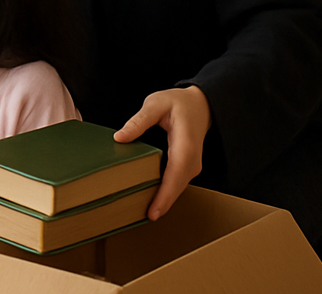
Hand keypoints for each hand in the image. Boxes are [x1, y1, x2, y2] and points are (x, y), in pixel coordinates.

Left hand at [115, 85, 211, 220]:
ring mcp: (192, 166)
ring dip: (162, 201)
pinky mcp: (187, 168)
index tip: (153, 212)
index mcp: (185, 145)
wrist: (201, 105)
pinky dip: (165, 193)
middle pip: (177, 187)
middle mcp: (192, 160)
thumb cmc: (178, 103)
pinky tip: (150, 199)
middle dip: (161, 204)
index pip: (175, 174)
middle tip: (138, 219)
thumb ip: (138, 120)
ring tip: (140, 213)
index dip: (165, 195)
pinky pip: (176, 183)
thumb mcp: (156, 104)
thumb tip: (120, 137)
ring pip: (177, 188)